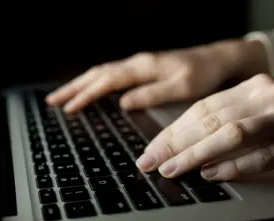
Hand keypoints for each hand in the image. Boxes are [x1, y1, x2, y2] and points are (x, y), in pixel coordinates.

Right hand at [45, 40, 266, 112]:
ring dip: (82, 84)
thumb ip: (152, 94)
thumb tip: (123, 103)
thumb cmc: (204, 74)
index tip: (69, 108)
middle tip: (53, 101)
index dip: (86, 94)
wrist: (220, 59)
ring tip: (63, 95)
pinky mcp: (144, 68)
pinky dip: (96, 81)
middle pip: (98, 74)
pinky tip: (92, 88)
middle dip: (74, 88)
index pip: (106, 81)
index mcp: (144, 67)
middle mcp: (138, 63)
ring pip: (103, 72)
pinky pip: (112, 73)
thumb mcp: (182, 87)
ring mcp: (140, 64)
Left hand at [135, 73, 273, 180]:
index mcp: (254, 86)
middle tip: (150, 162)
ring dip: (196, 153)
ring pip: (231, 133)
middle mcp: (267, 95)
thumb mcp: (267, 107)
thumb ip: (234, 118)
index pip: (202, 108)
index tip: (152, 148)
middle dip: (174, 143)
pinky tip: (212, 174)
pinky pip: (264, 154)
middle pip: (210, 119)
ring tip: (172, 169)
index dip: (173, 130)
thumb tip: (190, 143)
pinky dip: (235, 166)